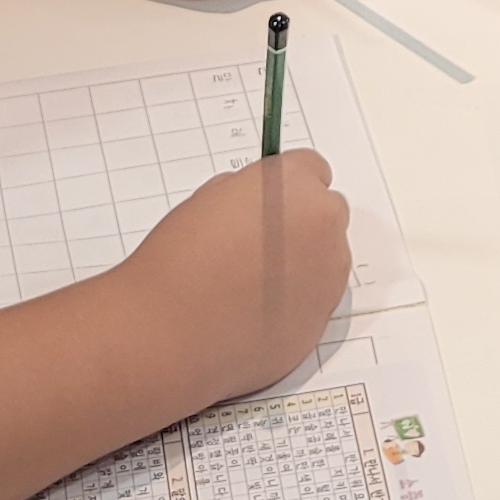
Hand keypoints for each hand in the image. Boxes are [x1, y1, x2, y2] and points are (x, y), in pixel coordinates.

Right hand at [119, 149, 352, 414]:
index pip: (314, 169)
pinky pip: (315, 303)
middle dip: (302, 225)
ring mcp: (330, 277)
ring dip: (302, 266)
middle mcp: (324, 226)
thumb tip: (261, 205)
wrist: (170, 331)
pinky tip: (254, 314)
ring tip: (250, 285)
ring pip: (327, 261)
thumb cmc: (179, 263)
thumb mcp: (208, 200)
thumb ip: (249, 193)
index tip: (272, 202)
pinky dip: (295, 304)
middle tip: (258, 246)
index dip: (289, 187)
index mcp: (295, 186)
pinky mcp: (323, 320)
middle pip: (327, 215)